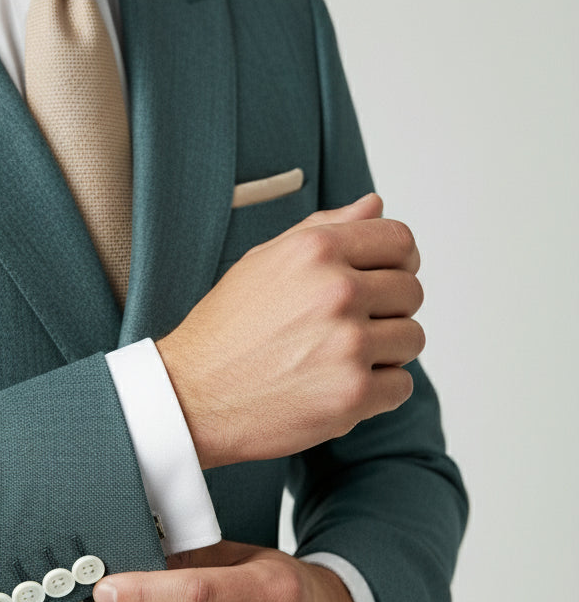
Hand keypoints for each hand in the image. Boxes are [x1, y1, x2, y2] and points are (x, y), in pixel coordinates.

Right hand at [156, 193, 423, 467]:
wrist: (191, 396)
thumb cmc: (226, 329)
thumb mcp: (266, 261)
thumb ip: (325, 228)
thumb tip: (376, 205)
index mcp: (317, 250)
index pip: (400, 240)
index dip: (400, 261)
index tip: (385, 280)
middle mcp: (337, 291)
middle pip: (411, 292)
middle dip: (388, 310)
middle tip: (348, 329)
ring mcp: (348, 345)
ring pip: (411, 339)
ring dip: (384, 352)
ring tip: (339, 359)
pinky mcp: (352, 395)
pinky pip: (401, 386)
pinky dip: (378, 391)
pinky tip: (337, 387)